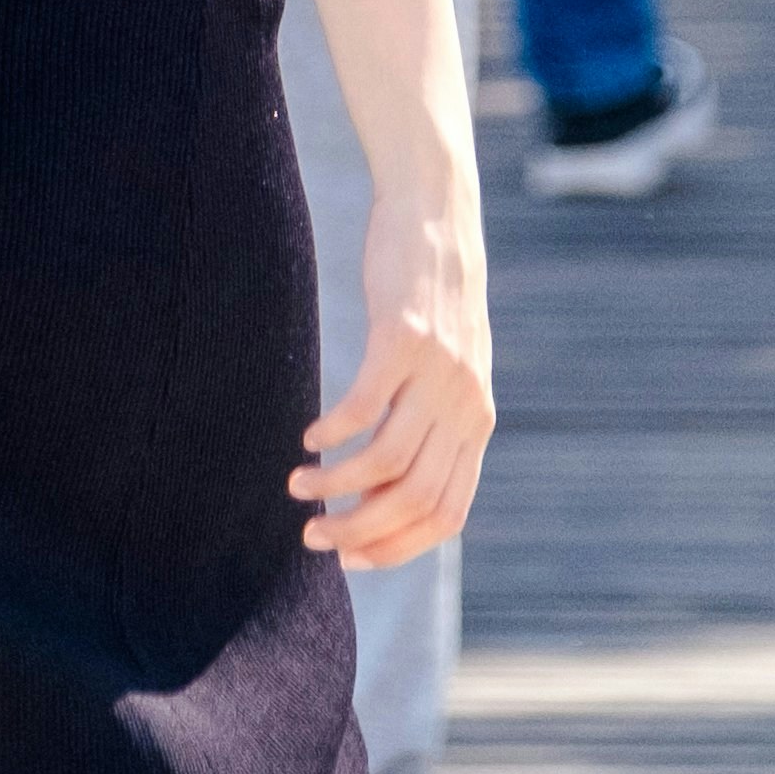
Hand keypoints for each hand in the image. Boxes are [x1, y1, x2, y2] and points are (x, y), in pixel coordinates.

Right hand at [293, 186, 493, 570]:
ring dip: (335, 485)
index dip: (396, 547)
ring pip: (385, 460)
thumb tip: (384, 484)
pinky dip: (333, 432)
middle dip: (358, 530)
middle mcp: (464, 405)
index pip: (446, 515)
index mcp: (477, 422)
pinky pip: (364, 406)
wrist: (438, 216)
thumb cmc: (431, 298)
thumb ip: (433, 422)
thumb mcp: (449, 369)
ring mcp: (437, 373)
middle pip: (413, 499)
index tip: (350, 558)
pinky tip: (308, 436)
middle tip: (312, 534)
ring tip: (297, 486)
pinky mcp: (402, 338)